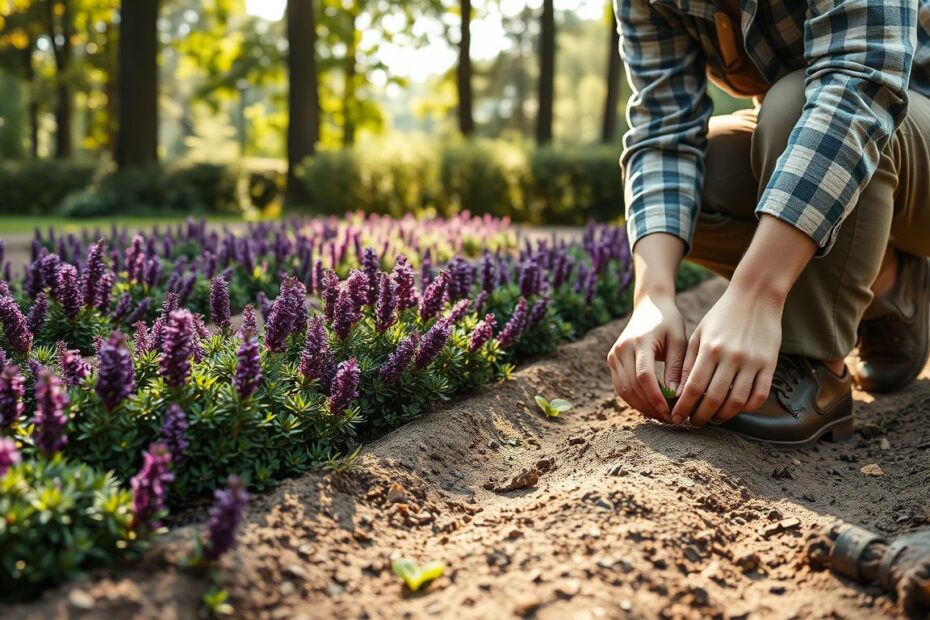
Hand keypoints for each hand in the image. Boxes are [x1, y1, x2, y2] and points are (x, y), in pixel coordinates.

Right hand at [607, 293, 686, 421]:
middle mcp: (621, 348)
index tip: (671, 412)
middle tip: (669, 419)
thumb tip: (676, 396)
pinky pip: (620, 386)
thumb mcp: (679, 340)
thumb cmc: (669, 322)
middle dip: (650, 407)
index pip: (644, 376)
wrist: (649, 305)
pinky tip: (650, 406)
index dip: (656, 398)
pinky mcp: (612, 360)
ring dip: (641, 406)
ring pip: (623, 390)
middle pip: (631, 386)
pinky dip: (634, 399)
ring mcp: (614, 354)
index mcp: (639, 341)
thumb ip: (677, 367)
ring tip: (661, 416)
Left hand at [670, 284, 780, 425]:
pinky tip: (736, 409)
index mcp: (710, 349)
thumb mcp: (699, 334)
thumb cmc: (721, 315)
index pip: (693, 387)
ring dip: (723, 416)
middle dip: (700, 416)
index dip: (684, 407)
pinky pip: (759, 395)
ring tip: (713, 418)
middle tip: (693, 423)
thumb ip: (689, 362)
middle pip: (714, 398)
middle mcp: (731, 357)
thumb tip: (678, 392)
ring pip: (737, 402)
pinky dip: (747, 408)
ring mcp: (753, 362)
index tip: (676, 418)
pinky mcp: (770, 364)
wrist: (756, 296)